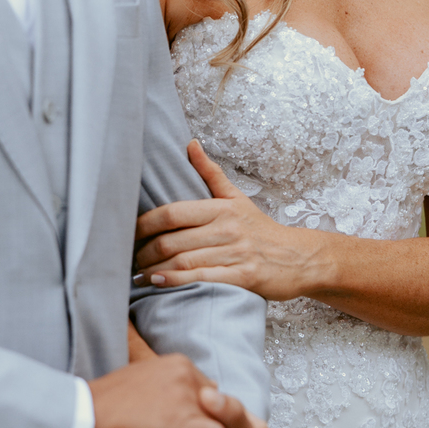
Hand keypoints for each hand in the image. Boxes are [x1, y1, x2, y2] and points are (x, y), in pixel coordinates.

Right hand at [88, 354, 252, 427]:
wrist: (79, 418)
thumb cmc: (100, 412)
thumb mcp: (138, 397)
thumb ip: (164, 402)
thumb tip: (177, 418)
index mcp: (174, 365)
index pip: (209, 393)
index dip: (219, 419)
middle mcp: (185, 374)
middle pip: (222, 408)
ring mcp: (185, 396)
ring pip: (221, 426)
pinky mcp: (183, 420)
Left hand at [133, 140, 329, 299]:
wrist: (299, 258)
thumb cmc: (261, 229)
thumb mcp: (236, 198)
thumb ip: (210, 174)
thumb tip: (190, 144)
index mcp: (220, 208)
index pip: (172, 213)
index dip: (145, 224)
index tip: (128, 232)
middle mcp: (227, 229)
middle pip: (173, 240)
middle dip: (145, 251)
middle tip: (129, 258)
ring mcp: (235, 254)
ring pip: (183, 262)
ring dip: (154, 270)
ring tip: (138, 274)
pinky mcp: (244, 277)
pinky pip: (202, 279)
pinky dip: (176, 282)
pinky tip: (158, 283)